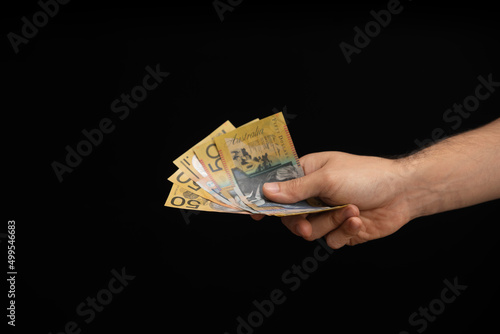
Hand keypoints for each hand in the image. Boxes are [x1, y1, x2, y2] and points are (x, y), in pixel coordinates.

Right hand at [252, 151, 411, 248]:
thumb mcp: (327, 178)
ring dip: (332, 223)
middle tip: (308, 226)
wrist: (402, 193)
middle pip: (291, 216)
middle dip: (302, 222)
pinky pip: (331, 240)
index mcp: (307, 174)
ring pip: (312, 231)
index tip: (255, 214)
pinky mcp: (341, 229)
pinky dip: (345, 231)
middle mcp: (315, 194)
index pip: (278, 188)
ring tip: (351, 210)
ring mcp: (327, 213)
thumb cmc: (366, 175)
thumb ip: (296, 188)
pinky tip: (358, 219)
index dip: (266, 201)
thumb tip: (267, 191)